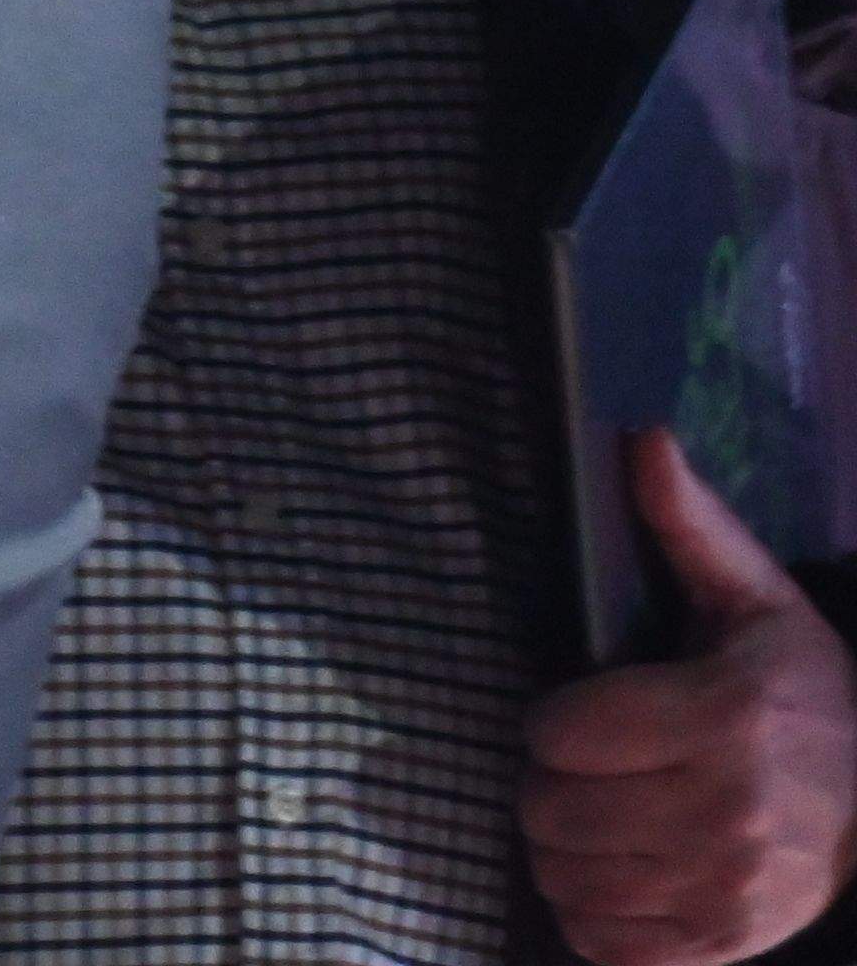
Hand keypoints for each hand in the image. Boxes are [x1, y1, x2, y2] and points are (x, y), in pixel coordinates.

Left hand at [524, 432, 856, 964]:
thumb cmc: (802, 691)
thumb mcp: (754, 598)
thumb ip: (686, 523)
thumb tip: (638, 435)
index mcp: (726, 718)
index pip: (559, 732)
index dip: (556, 720)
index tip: (586, 714)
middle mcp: (727, 812)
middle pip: (549, 809)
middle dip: (550, 784)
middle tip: (586, 769)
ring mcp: (726, 889)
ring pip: (563, 878)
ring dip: (560, 849)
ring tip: (598, 816)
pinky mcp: (720, 944)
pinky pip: (600, 942)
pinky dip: (590, 913)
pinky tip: (620, 871)